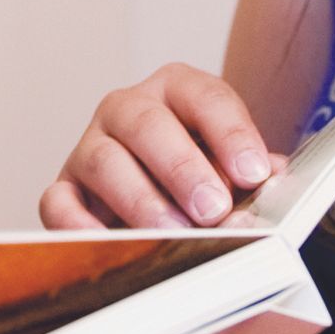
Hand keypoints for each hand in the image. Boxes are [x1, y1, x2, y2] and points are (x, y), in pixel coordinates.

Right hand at [39, 65, 279, 230]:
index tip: (254, 172)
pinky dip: (80, 224)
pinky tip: (113, 243)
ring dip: (142, 199)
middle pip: (148, 124)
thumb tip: (276, 179)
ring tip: (174, 232)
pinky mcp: (64, 189)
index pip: (205, 97)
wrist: (156, 197)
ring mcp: (90, 147)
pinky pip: (58, 202)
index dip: (231, 134)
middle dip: (183, 168)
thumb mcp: (231, 166)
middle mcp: (126, 109)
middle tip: (212, 207)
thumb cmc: (198, 176)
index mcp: (176, 90)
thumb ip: (253, 171)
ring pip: (104, 161)